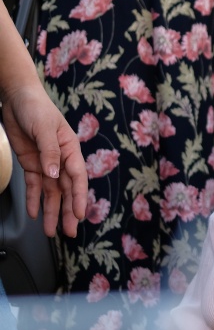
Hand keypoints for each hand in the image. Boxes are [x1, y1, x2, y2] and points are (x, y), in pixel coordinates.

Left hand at [1, 81, 87, 236]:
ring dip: (51, 211)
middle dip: (67, 211)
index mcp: (71, 149)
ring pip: (51, 192)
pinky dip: (34, 200)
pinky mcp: (32, 164)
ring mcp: (46, 163)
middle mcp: (61, 160)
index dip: (79, 197)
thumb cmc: (37, 108)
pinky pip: (34, 186)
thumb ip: (50, 152)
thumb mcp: (44, 128)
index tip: (78, 214)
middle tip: (69, 232)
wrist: (17, 98)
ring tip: (50, 231)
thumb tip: (55, 174)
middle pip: (66, 190)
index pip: (77, 177)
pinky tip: (33, 214)